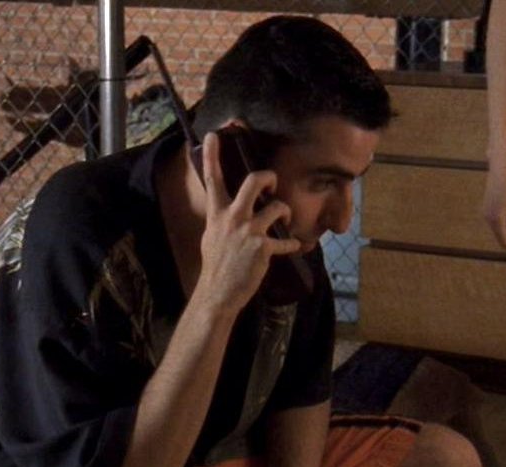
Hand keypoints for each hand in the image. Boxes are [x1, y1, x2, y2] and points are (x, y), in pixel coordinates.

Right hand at [194, 132, 301, 313]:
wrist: (218, 293)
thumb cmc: (215, 265)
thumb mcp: (211, 236)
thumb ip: (221, 219)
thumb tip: (227, 209)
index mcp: (217, 213)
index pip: (212, 179)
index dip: (213, 155)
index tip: (215, 134)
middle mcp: (233, 218)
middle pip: (254, 181)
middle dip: (269, 177)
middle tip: (273, 185)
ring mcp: (249, 232)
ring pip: (277, 207)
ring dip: (285, 211)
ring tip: (284, 220)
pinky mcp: (263, 248)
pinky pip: (286, 241)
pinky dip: (292, 244)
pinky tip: (294, 246)